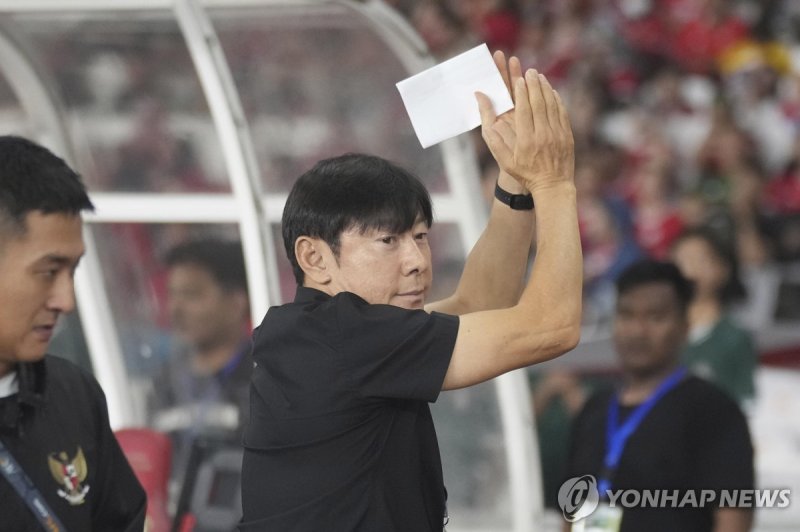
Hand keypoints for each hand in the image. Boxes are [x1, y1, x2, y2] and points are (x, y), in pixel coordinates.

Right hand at [477, 65, 574, 194]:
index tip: (519, 79)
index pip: (523, 110)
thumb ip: (493, 137)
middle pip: (538, 103)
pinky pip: (561, 112)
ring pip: (551, 105)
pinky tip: (551, 91)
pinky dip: (556, 99)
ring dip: (545, 88)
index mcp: (526, 141)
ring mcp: (557, 134)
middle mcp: (543, 135)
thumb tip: (486, 117)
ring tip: (539, 76)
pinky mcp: (567, 135)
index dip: (521, 92)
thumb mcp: (504, 160)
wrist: (552, 186)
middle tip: (530, 71)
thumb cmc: (524, 174)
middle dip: (533, 85)